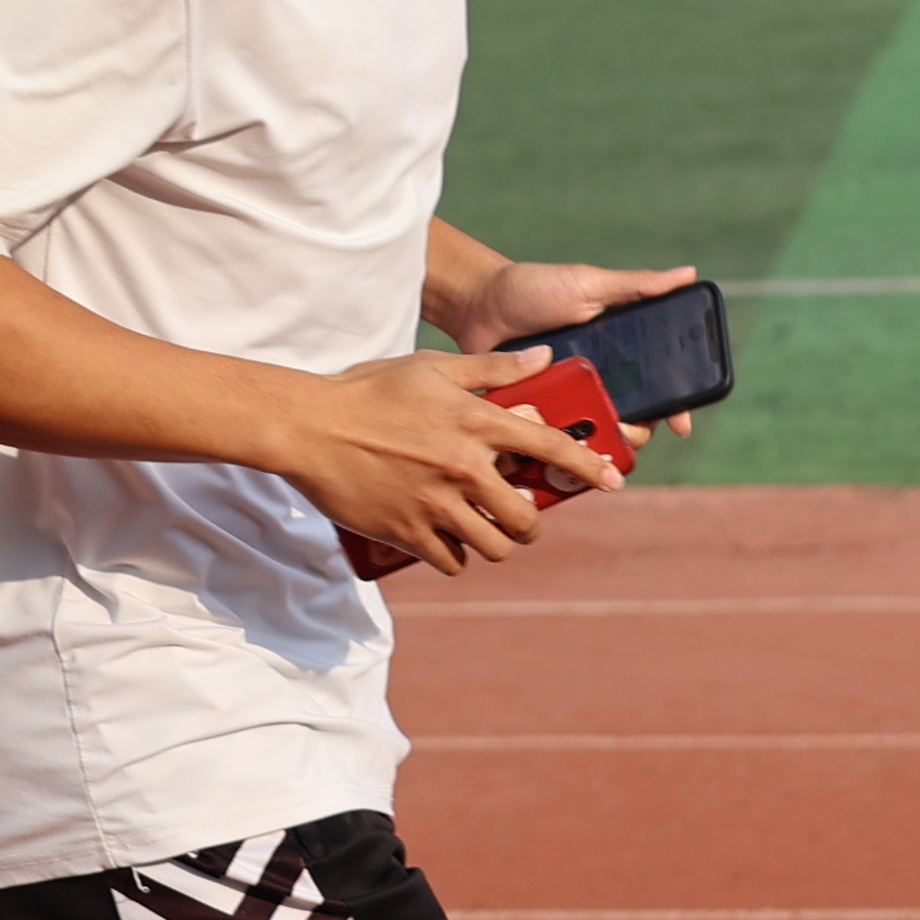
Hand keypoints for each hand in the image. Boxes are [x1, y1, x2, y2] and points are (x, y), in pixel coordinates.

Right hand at [276, 347, 629, 576]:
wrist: (308, 427)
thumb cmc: (369, 390)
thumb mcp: (432, 366)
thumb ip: (492, 368)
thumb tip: (545, 358)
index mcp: (475, 422)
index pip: (550, 447)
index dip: (589, 465)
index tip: (611, 480)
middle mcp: (463, 467)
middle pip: (527, 518)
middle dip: (532, 522)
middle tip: (522, 517)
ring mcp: (435, 504)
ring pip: (495, 546)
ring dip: (498, 543)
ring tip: (487, 532)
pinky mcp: (407, 532)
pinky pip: (452, 561)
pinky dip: (457, 557)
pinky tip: (449, 542)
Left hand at [439, 256, 703, 434]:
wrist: (478, 304)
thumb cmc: (534, 288)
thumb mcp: (587, 284)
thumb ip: (636, 286)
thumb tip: (689, 274)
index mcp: (618, 355)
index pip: (657, 388)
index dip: (675, 407)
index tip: (681, 425)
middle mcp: (597, 383)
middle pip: (630, 422)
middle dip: (634, 433)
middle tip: (625, 429)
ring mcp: (566, 403)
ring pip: (594, 439)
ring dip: (597, 443)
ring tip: (588, 437)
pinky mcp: (536, 416)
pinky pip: (551, 442)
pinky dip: (555, 449)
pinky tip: (554, 448)